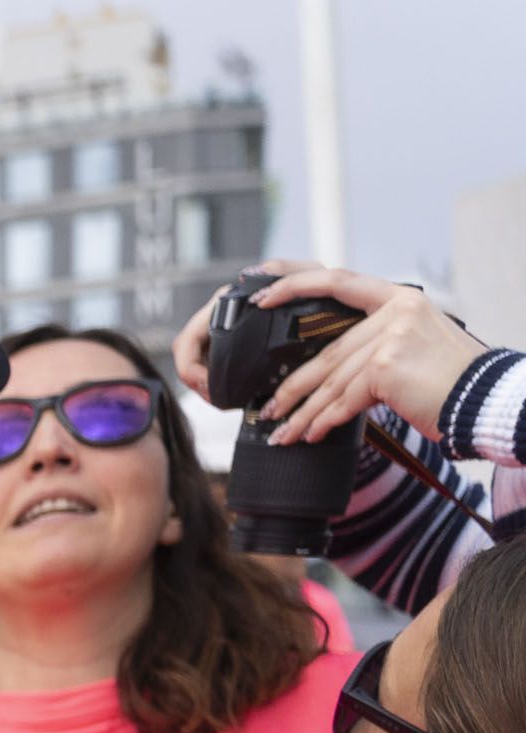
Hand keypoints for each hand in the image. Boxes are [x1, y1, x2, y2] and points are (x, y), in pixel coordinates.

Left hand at [178, 263, 485, 443]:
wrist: (485, 399)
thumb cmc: (450, 381)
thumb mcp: (415, 346)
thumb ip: (377, 344)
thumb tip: (332, 369)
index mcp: (399, 299)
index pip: (338, 281)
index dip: (295, 285)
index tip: (263, 296)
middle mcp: (395, 311)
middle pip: (328, 352)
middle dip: (293, 387)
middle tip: (269, 408)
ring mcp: (391, 336)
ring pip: (331, 380)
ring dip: (303, 412)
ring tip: (282, 432)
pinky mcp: (386, 365)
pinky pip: (345, 399)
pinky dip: (325, 420)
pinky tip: (310, 435)